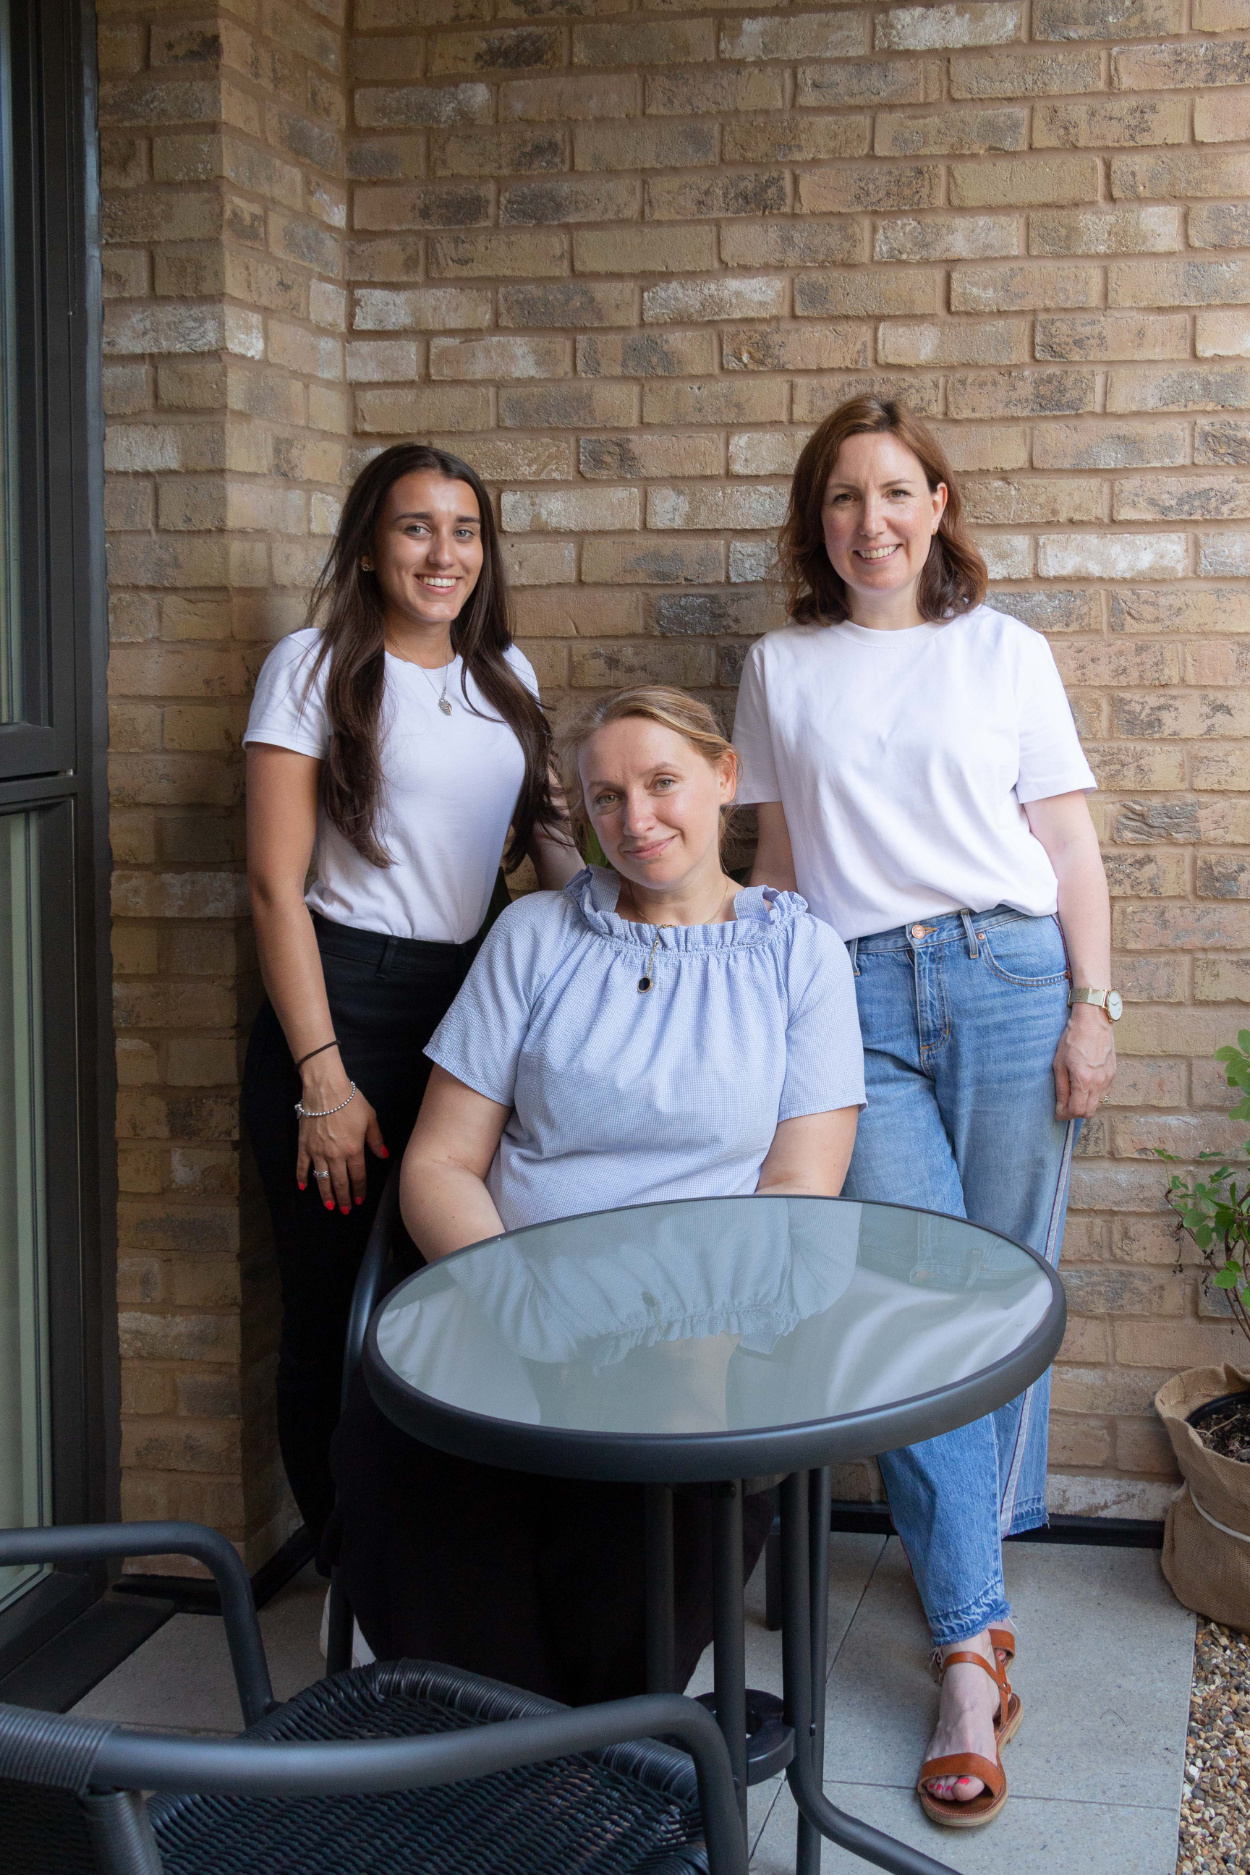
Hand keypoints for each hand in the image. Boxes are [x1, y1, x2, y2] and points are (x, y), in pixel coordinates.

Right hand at [296, 1057, 386, 1213]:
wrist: (325, 1089)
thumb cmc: (350, 1102)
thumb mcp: (370, 1118)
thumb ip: (376, 1140)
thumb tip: (383, 1156)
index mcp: (353, 1150)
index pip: (358, 1176)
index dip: (359, 1190)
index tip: (360, 1201)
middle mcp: (335, 1155)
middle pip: (340, 1182)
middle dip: (344, 1198)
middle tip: (345, 1210)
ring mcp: (318, 1152)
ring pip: (322, 1179)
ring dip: (326, 1194)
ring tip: (329, 1206)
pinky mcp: (304, 1146)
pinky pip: (302, 1166)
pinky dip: (302, 1177)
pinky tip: (303, 1187)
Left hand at [1052, 1004, 1116, 1120]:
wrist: (1093, 1022)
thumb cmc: (1072, 1039)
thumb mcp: (1059, 1064)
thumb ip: (1061, 1088)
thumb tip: (1061, 1106)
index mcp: (1084, 1080)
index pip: (1076, 1110)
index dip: (1065, 1115)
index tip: (1057, 1112)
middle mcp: (1099, 1083)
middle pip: (1089, 1112)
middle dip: (1075, 1113)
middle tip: (1064, 1107)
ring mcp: (1108, 1079)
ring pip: (1098, 1104)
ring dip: (1085, 1105)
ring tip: (1073, 1097)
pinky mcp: (1113, 1074)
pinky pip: (1104, 1094)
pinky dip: (1094, 1097)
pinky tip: (1084, 1087)